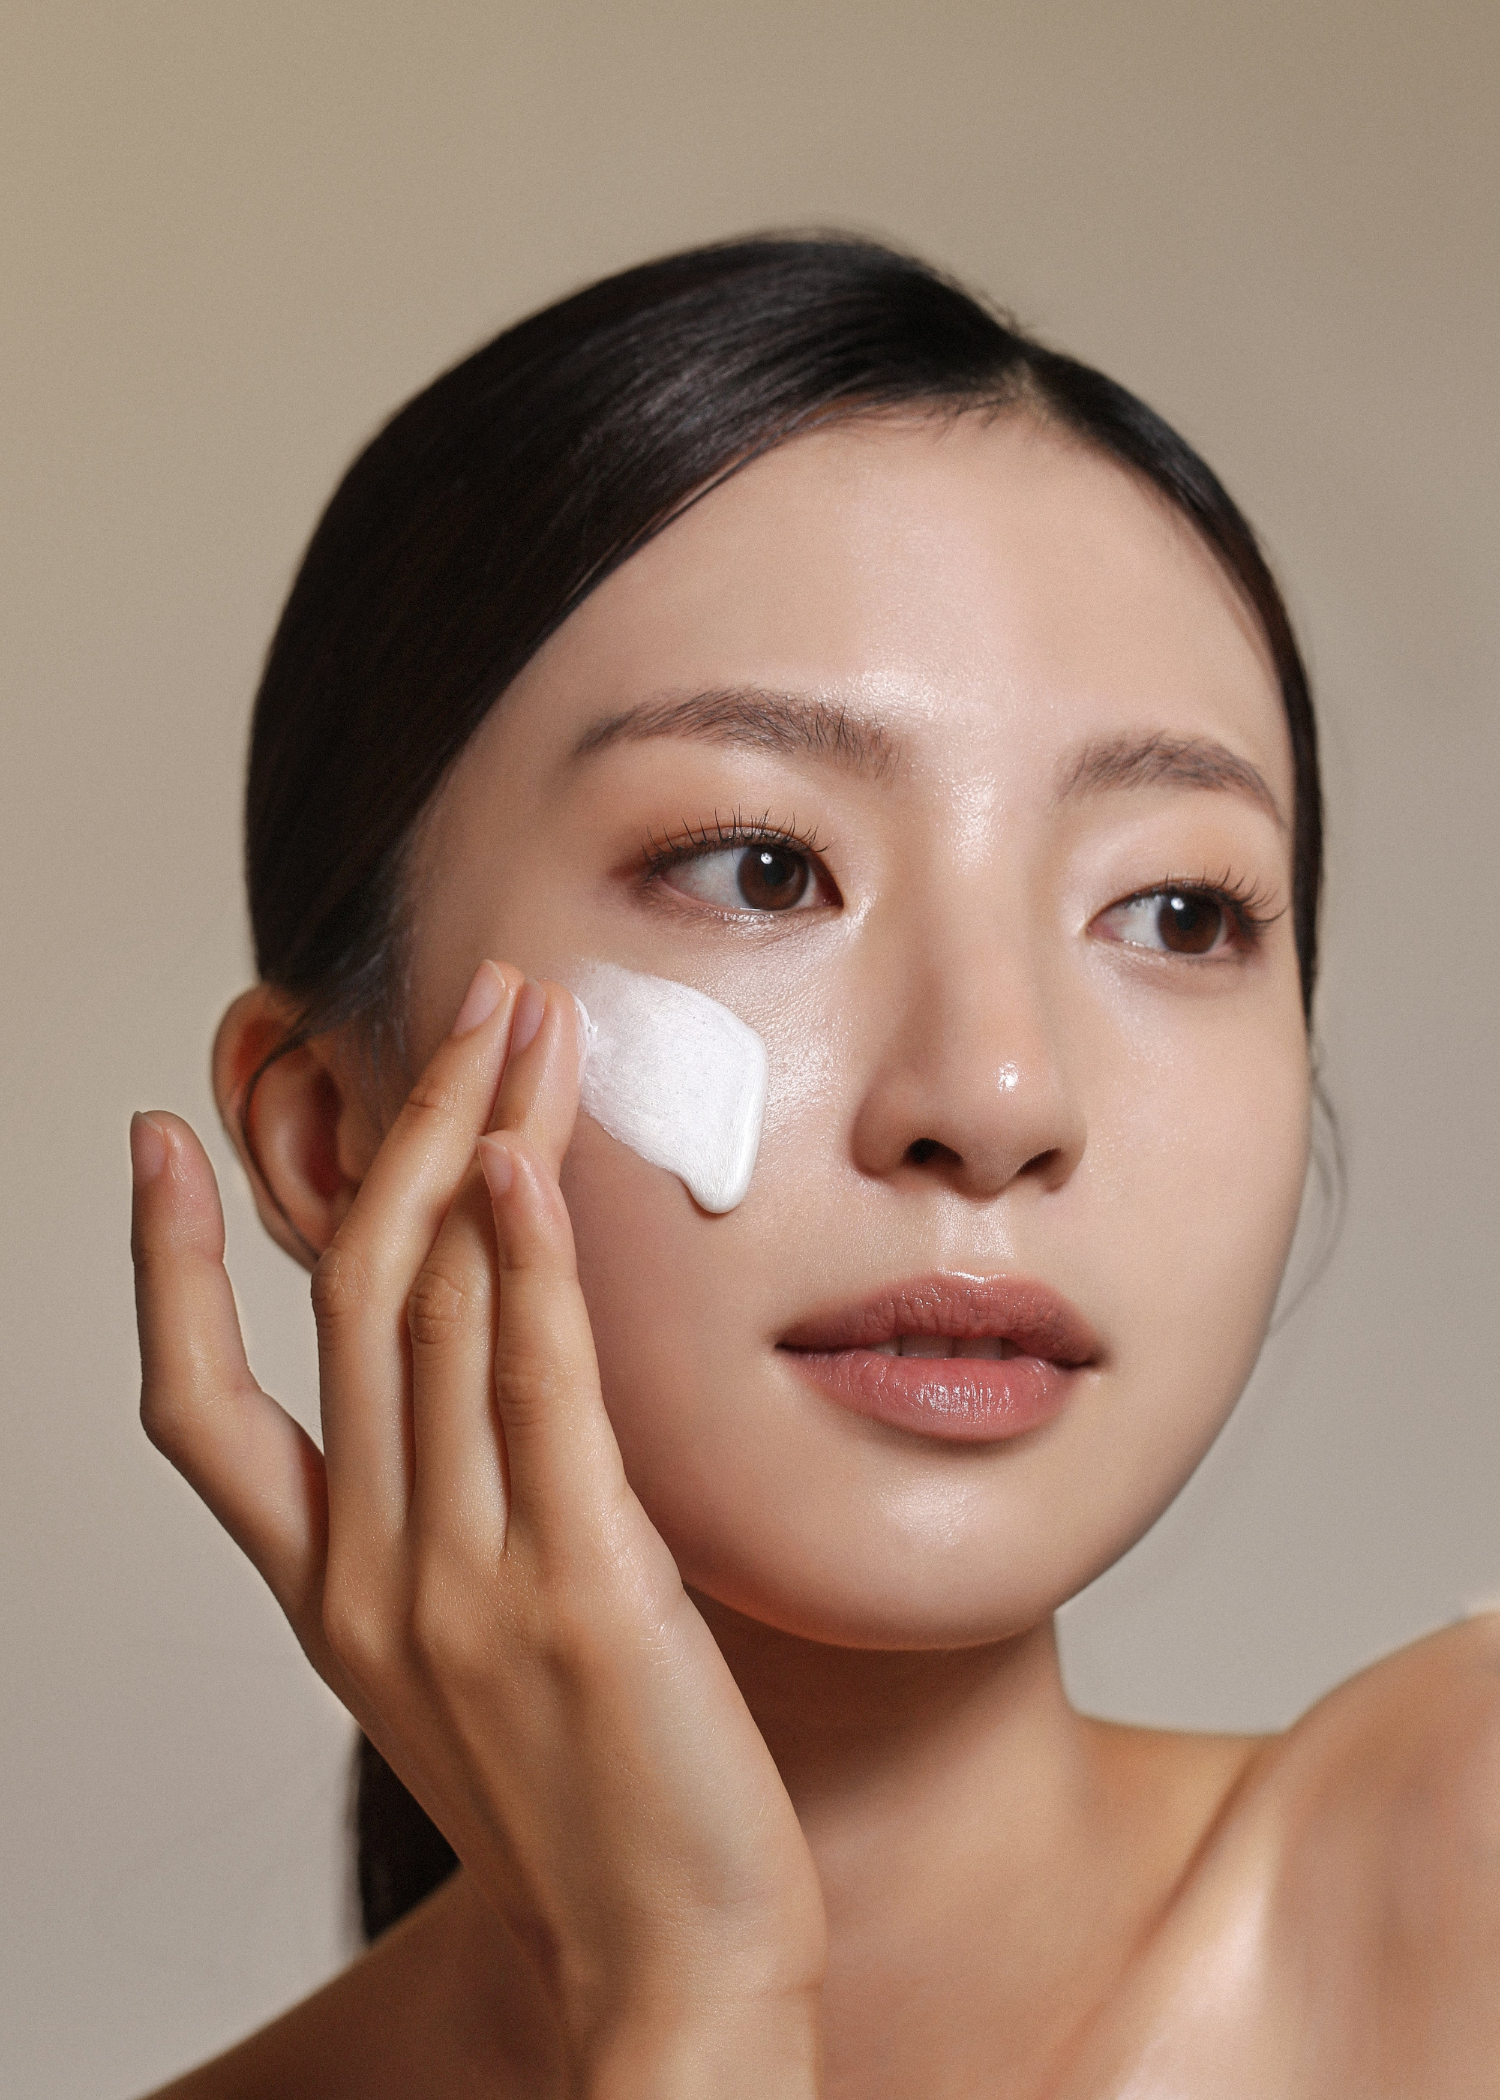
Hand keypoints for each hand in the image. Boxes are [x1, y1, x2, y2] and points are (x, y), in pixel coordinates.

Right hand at [130, 963, 825, 2094]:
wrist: (669, 1979)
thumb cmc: (588, 1811)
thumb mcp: (466, 1667)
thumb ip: (449, 1525)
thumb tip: (484, 1380)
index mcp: (329, 1600)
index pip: (200, 1411)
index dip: (164, 1268)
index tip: (161, 1138)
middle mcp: (374, 1577)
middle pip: (348, 1301)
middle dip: (393, 1128)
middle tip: (454, 1006)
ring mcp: (465, 1582)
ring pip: (440, 1310)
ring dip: (479, 1142)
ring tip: (522, 1024)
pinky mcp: (583, 1591)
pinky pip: (537, 1389)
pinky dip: (525, 1262)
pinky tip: (526, 1162)